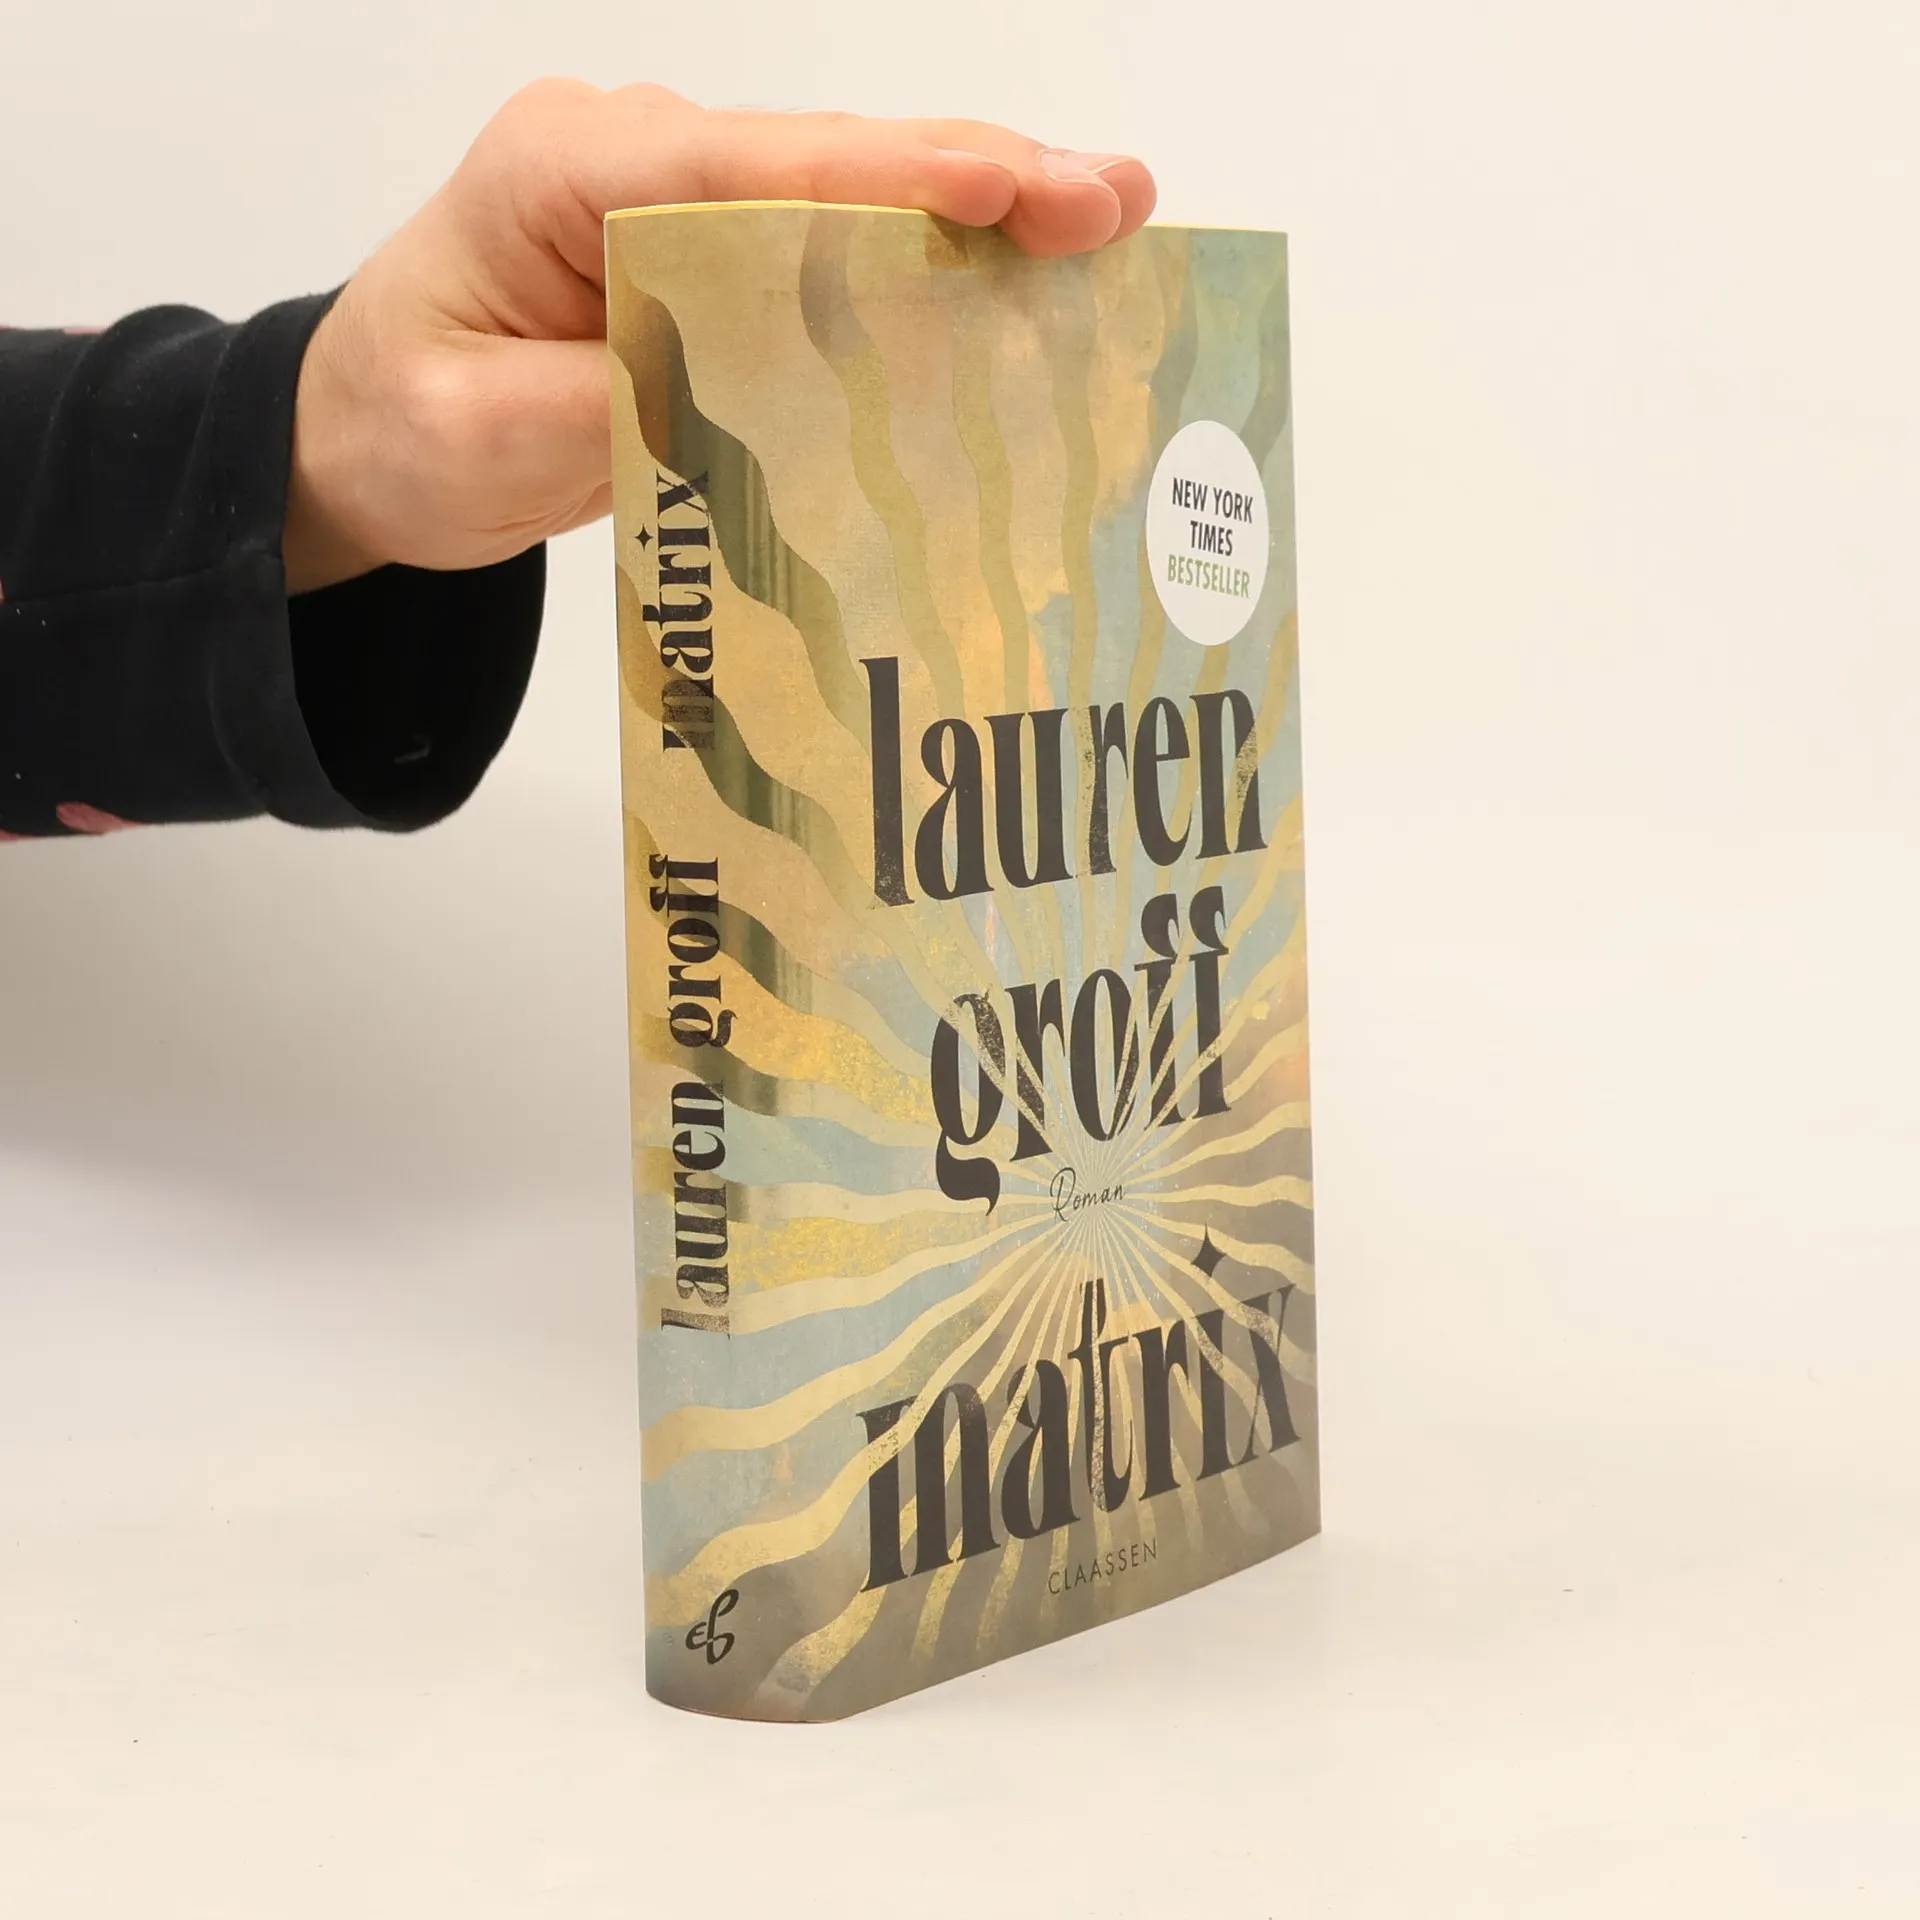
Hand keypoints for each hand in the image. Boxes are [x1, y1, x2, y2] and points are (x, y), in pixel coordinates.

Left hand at [283, 82, 1155, 593]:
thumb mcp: (473, 434)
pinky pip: (836, 252)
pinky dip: (933, 264)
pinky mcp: (715, 263)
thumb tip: (750, 389)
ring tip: (1106, 223)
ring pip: (851, 196)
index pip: (746, 166)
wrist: (366, 436)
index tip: (1005, 187)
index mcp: (565, 173)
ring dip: (980, 212)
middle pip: (827, 160)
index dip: (885, 177)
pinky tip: (1022, 274)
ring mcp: (683, 206)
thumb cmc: (401, 424)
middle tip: (1113, 201)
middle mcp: (638, 164)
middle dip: (977, 178)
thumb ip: (606, 402)